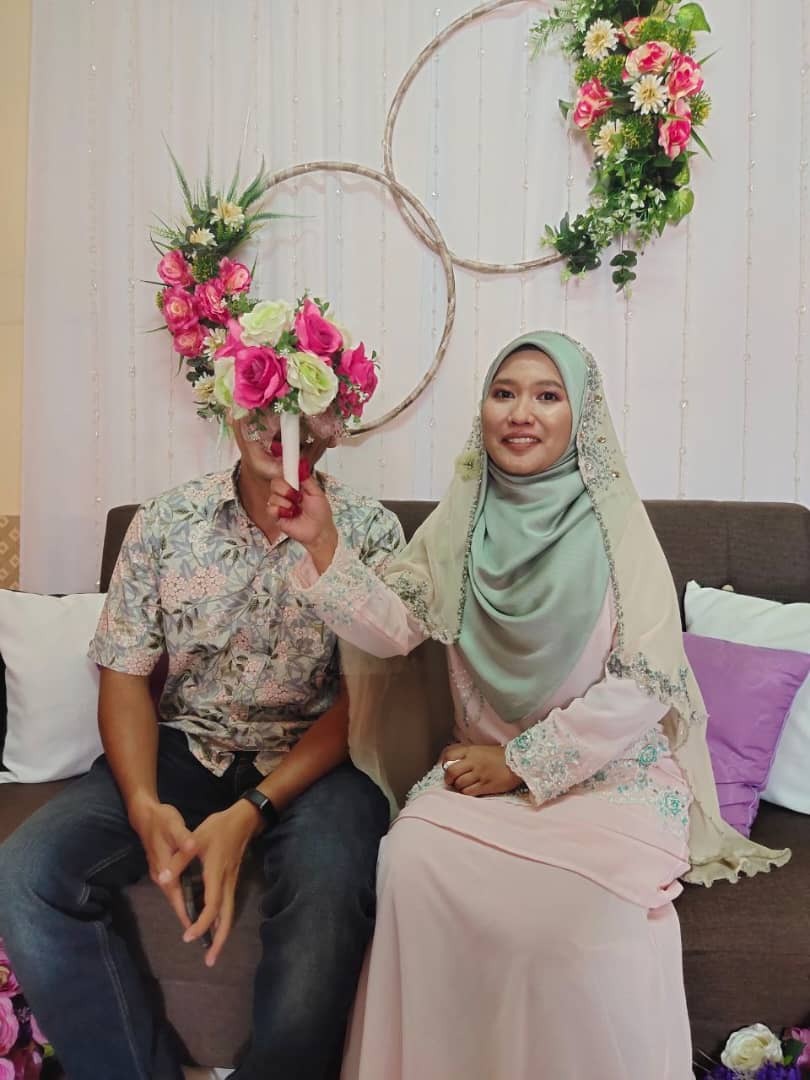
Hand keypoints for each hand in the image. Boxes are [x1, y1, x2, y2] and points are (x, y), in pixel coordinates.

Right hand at [127, 795, 194, 929]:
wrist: (145, 814)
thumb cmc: (161, 820)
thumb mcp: (174, 826)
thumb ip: (184, 838)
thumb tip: (192, 846)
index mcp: (164, 869)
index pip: (176, 897)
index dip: (186, 913)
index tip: (197, 931)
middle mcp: (161, 875)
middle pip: (176, 900)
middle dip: (188, 915)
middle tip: (205, 932)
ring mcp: (161, 871)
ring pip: (176, 894)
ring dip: (187, 906)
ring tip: (203, 919)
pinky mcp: (164, 866)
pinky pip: (176, 886)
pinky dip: (186, 894)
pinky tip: (196, 896)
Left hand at [159, 801, 260, 966]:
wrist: (244, 820)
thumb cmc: (218, 828)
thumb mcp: (196, 838)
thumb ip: (179, 859)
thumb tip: (163, 879)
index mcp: (216, 875)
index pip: (212, 906)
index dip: (202, 924)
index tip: (189, 937)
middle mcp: (226, 883)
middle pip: (226, 918)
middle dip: (219, 940)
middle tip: (210, 961)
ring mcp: (232, 883)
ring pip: (229, 914)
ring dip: (222, 934)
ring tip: (213, 952)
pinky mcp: (232, 881)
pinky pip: (228, 907)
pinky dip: (222, 922)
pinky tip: (215, 928)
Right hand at [267, 476, 338, 571]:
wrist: (320, 531)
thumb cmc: (321, 514)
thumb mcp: (317, 493)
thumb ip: (307, 480)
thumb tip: (300, 467)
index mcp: (296, 487)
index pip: (284, 475)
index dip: (284, 472)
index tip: (287, 472)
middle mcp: (286, 495)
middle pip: (275, 483)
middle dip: (285, 488)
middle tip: (296, 496)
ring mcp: (281, 505)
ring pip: (273, 496)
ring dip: (286, 503)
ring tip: (295, 509)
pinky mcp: (276, 516)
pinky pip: (270, 508)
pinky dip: (280, 511)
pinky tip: (289, 515)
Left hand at [441, 743, 521, 797]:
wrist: (518, 762)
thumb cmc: (500, 756)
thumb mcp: (482, 749)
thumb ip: (468, 755)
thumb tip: (453, 763)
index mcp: (472, 751)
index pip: (449, 755)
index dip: (444, 763)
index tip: (447, 767)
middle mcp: (473, 762)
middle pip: (451, 772)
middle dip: (448, 778)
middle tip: (451, 781)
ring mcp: (479, 775)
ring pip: (459, 784)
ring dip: (458, 786)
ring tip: (463, 785)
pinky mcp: (486, 786)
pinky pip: (469, 792)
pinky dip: (466, 792)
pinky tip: (471, 789)